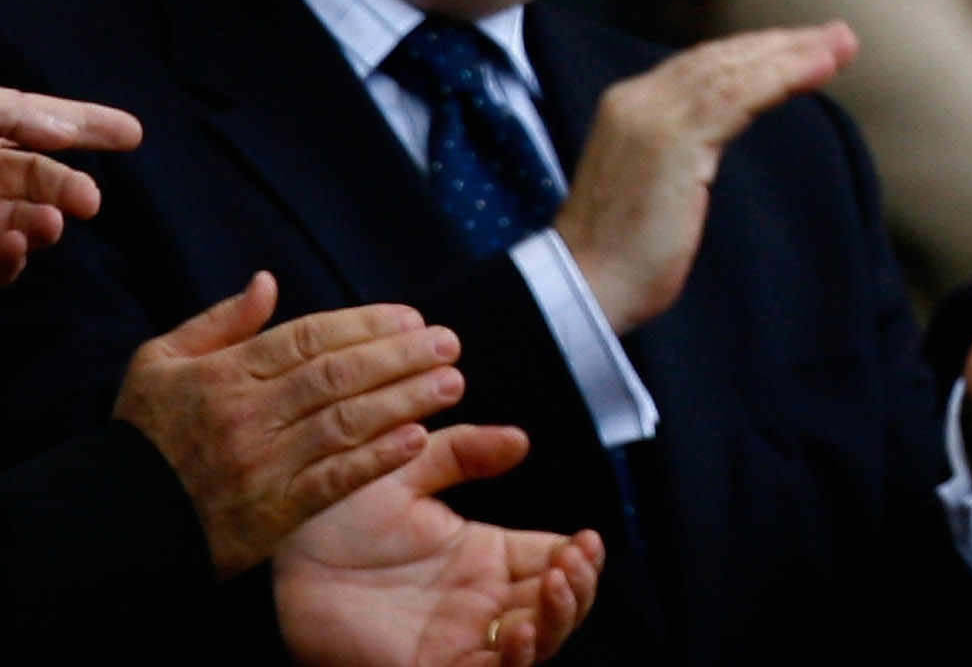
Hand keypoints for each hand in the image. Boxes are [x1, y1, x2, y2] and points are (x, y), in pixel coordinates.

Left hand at [0, 83, 139, 283]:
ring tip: (50, 225)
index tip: (134, 134)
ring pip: (18, 223)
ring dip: (41, 227)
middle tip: (89, 202)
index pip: (36, 119)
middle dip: (67, 188)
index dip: (87, 124)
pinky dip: (8, 260)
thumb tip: (64, 132)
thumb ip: (12, 112)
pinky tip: (14, 247)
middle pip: (34, 178)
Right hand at [114, 275, 466, 576]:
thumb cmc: (142, 438)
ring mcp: (261, 466)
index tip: (413, 316)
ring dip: (405, 400)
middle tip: (450, 342)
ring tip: (450, 382)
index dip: (366, 324)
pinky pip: (333, 480)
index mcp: (224, 376)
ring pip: (345, 423)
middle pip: (337, 375)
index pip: (308, 338)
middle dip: (401, 355)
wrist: (113, 525)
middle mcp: (246, 417)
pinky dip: (377, 459)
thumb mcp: (158, 365)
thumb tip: (267, 282)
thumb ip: (216, 323)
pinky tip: (418, 438)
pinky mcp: (271, 514)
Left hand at [274, 424, 604, 666]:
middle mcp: (478, 602)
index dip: (581, 558)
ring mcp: (456, 640)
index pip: (554, 562)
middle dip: (580, 589)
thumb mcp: (407, 467)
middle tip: (574, 561)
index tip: (586, 538)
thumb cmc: (329, 515)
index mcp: (483, 557)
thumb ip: (463, 449)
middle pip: (558, 608)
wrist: (271, 562)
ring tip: (557, 584)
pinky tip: (520, 629)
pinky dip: (516, 659)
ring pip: (536, 646)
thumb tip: (520, 440)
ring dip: (559, 620)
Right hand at [553, 23, 855, 333]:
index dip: (757, 51)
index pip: (704, 64)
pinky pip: (738, 96)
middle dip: (784, 44)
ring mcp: (652, 116)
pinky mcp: (672, 140)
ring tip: (840, 45)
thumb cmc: (625, 251)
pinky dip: (783, 76)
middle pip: (722, 57)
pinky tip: (819, 69)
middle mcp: (638, 99)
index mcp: (631, 105)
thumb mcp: (658, 181)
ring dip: (793, 54)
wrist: (585, 289)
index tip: (806, 47)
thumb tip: (729, 126)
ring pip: (735, 70)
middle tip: (839, 35)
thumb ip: (687, 145)